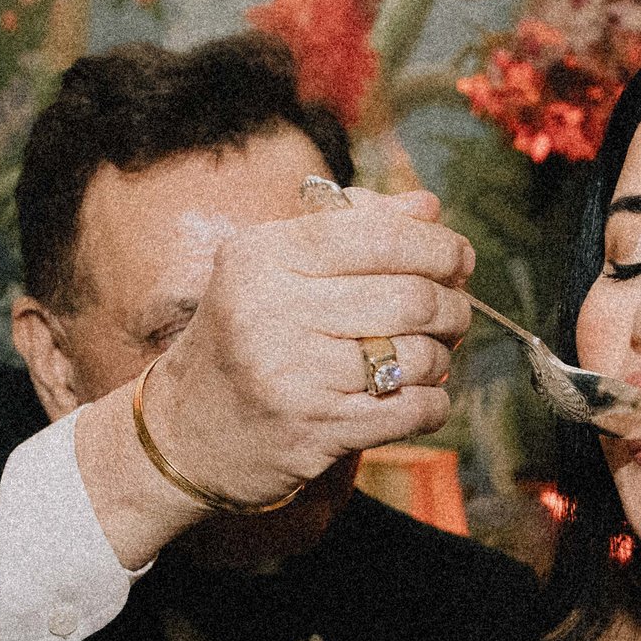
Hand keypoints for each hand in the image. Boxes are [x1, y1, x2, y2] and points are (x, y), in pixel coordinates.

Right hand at [79, 186, 473, 565]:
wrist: (182, 433)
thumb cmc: (242, 339)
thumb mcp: (273, 269)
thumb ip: (350, 229)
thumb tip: (427, 207)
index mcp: (262, 257)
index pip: (377, 235)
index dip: (436, 244)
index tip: (458, 258)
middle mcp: (272, 311)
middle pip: (409, 297)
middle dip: (451, 305)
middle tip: (455, 313)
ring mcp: (292, 376)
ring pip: (417, 356)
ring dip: (442, 356)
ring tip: (431, 355)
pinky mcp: (315, 431)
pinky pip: (411, 410)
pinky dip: (433, 402)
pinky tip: (420, 396)